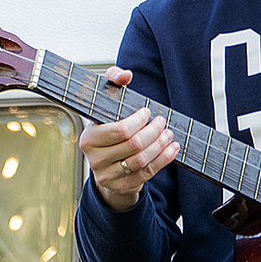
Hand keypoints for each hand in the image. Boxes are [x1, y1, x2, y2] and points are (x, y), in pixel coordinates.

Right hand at [78, 67, 177, 212]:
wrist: (106, 164)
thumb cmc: (109, 128)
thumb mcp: (107, 103)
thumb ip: (113, 80)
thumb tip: (126, 75)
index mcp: (89, 138)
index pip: (121, 130)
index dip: (139, 121)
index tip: (148, 112)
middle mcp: (95, 159)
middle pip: (134, 145)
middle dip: (154, 131)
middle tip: (162, 122)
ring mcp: (107, 176)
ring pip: (141, 160)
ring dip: (160, 145)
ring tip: (168, 134)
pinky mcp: (121, 186)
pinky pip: (147, 173)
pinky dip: (163, 159)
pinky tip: (171, 148)